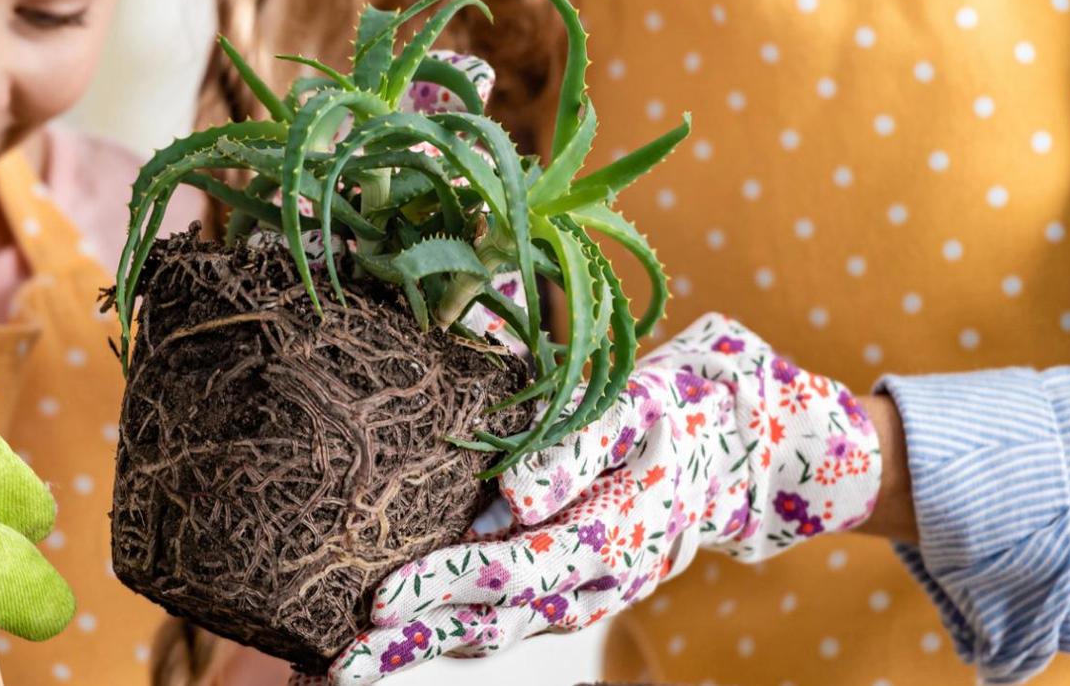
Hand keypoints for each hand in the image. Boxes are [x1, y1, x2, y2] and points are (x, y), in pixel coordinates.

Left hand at [323, 314, 882, 682]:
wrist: (735, 452)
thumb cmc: (673, 412)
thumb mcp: (635, 409)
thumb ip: (573, 448)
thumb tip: (508, 495)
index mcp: (612, 535)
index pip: (514, 569)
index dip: (444, 585)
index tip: (378, 597)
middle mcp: (595, 582)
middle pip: (492, 621)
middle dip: (411, 641)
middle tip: (334, 661)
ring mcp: (585, 597)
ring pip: (494, 632)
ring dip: (421, 649)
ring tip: (344, 665)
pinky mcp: (573, 595)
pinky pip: (504, 623)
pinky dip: (448, 633)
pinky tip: (397, 637)